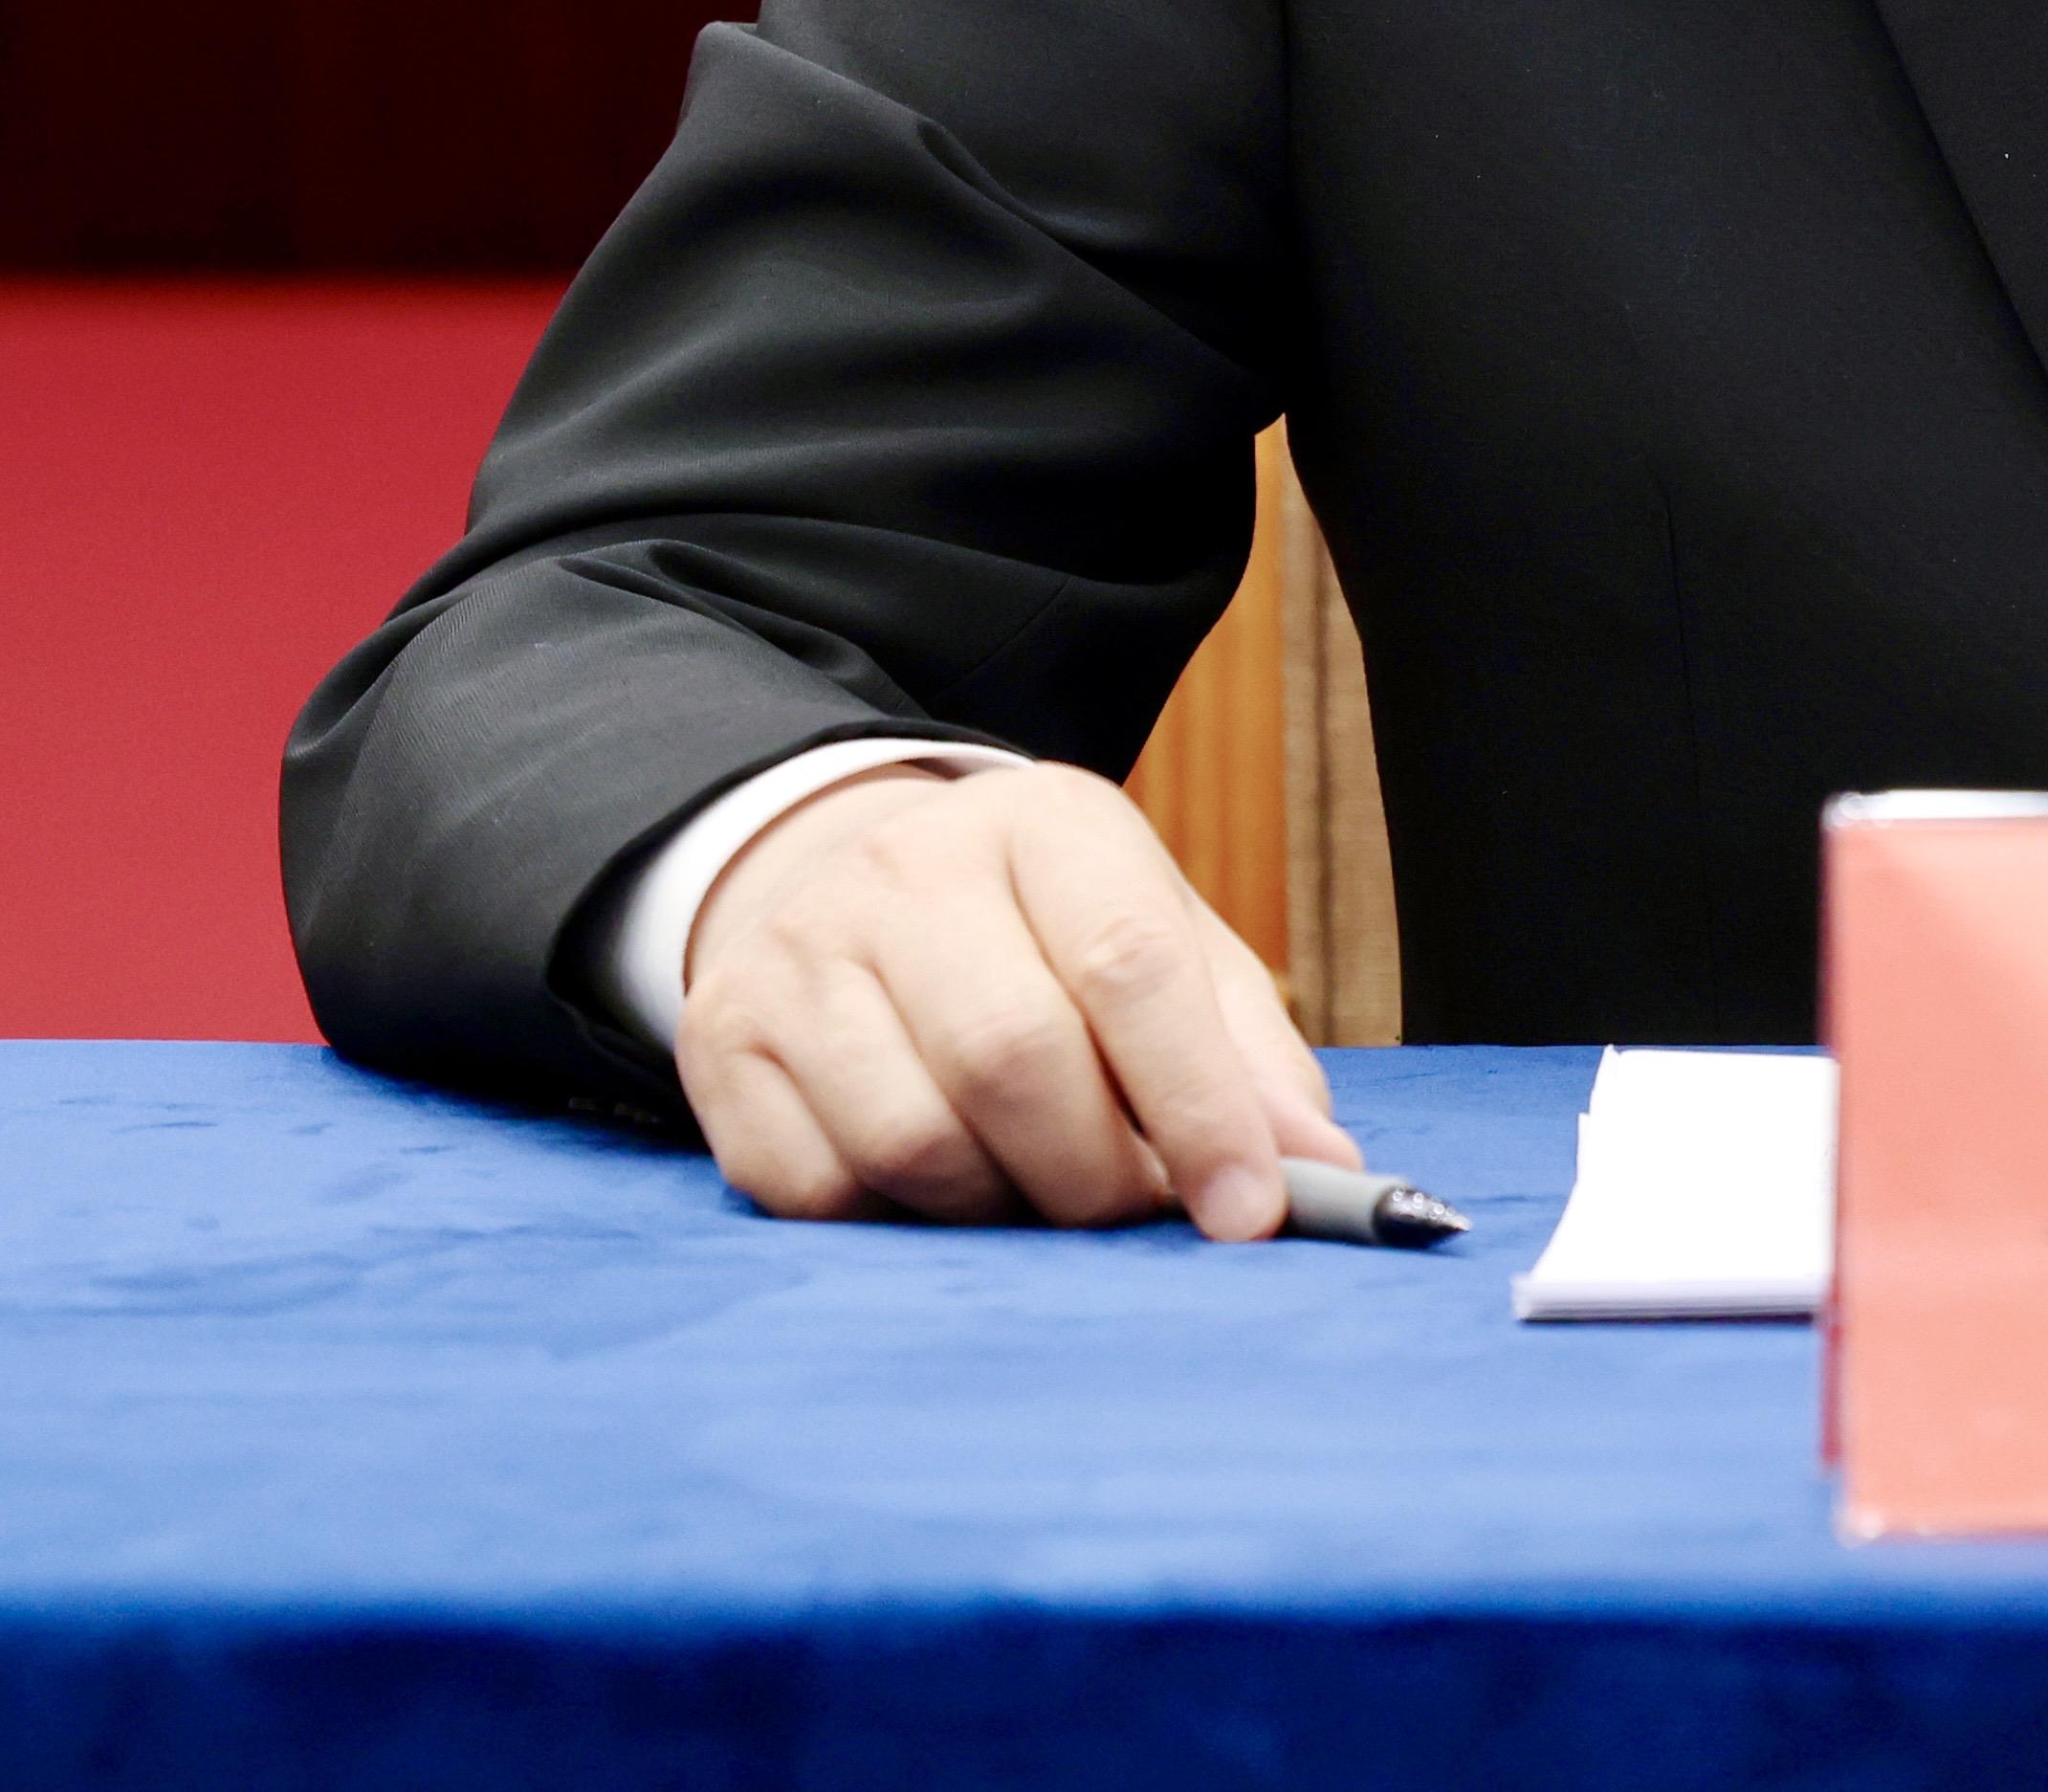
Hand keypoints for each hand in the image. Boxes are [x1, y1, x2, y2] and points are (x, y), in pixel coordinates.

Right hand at [672, 761, 1368, 1239]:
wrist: (848, 881)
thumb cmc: (1045, 937)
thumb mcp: (1165, 945)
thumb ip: (1248, 1058)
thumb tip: (1321, 1172)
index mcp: (1047, 824)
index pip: (1131, 967)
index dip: (1201, 1106)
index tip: (1252, 1213)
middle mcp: (910, 868)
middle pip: (1014, 1059)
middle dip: (1095, 1177)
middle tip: (1129, 1212)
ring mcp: (801, 952)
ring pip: (913, 1140)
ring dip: (998, 1209)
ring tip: (1034, 1192)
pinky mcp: (726, 1043)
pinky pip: (818, 1189)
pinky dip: (896, 1224)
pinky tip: (936, 1187)